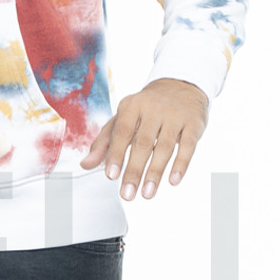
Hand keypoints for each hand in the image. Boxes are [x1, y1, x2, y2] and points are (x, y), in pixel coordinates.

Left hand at [79, 78, 208, 198]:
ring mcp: (175, 115)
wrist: (180, 85)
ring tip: (147, 193)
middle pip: (142, 143)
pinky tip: (173, 181)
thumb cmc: (145, 108)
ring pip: (164, 147)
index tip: (111, 176)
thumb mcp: (122, 119)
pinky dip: (181, 164)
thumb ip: (104, 142)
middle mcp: (153, 108)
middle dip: (134, 171)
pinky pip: (188, 146)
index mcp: (131, 106)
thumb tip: (85, 165)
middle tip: (127, 194)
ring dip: (155, 172)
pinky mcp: (193, 123)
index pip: (121, 133)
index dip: (116, 155)